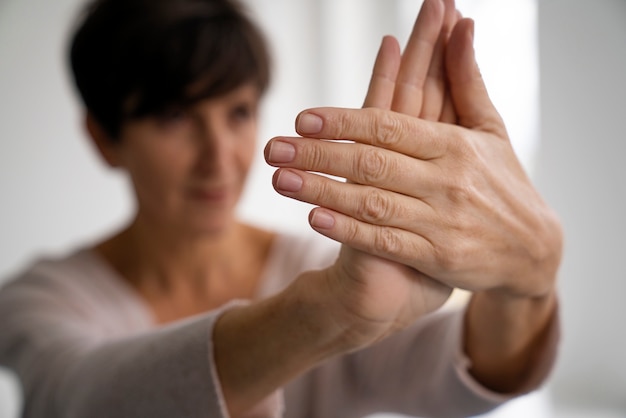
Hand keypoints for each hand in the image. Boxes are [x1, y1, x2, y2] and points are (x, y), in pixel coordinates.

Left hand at [265, 1, 561, 346]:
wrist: (534, 249)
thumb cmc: (505, 182)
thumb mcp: (491, 129)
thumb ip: (467, 79)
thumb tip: (461, 22)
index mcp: (456, 145)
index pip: (389, 126)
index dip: (343, 121)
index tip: (302, 118)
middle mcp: (446, 181)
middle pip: (371, 163)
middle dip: (318, 154)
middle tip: (274, 148)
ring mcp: (441, 221)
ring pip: (371, 202)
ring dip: (322, 190)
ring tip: (279, 179)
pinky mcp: (437, 257)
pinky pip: (385, 242)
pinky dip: (349, 230)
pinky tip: (314, 218)